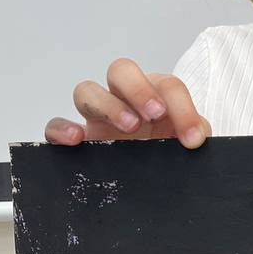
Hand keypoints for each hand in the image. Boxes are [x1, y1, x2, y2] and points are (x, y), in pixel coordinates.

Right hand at [44, 57, 211, 149]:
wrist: (149, 183)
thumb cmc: (166, 154)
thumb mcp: (184, 144)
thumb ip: (194, 134)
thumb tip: (197, 136)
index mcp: (154, 94)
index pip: (167, 86)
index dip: (183, 108)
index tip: (193, 138)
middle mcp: (122, 99)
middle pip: (121, 70)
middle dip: (139, 89)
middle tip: (155, 113)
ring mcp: (96, 117)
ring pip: (86, 91)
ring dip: (107, 105)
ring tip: (129, 127)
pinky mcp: (77, 139)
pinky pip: (55, 124)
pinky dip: (62, 127)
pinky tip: (76, 140)